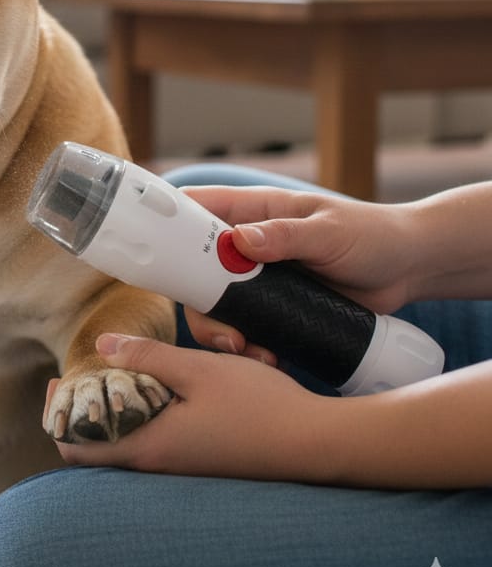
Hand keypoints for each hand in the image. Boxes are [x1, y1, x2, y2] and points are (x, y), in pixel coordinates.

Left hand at [49, 333, 330, 481]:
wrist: (316, 443)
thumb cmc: (259, 405)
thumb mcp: (197, 368)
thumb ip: (147, 356)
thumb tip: (103, 344)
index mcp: (149, 447)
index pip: (76, 450)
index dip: (56, 417)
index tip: (57, 380)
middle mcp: (158, 465)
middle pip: (95, 449)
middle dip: (79, 412)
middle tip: (80, 373)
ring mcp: (179, 466)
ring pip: (124, 444)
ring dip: (111, 412)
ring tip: (112, 373)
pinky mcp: (198, 460)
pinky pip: (151, 442)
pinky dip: (139, 416)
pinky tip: (153, 387)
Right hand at [177, 187, 415, 357]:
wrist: (409, 270)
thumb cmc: (371, 235)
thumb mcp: (329, 231)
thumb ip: (286, 236)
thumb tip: (241, 241)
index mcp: (253, 212)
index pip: (195, 208)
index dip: (168, 225)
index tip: (156, 253)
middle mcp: (246, 245)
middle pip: (194, 269)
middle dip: (198, 301)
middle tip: (221, 328)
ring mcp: (258, 279)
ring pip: (215, 304)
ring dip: (221, 330)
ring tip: (247, 350)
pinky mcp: (274, 309)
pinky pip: (244, 327)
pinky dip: (246, 346)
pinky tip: (266, 358)